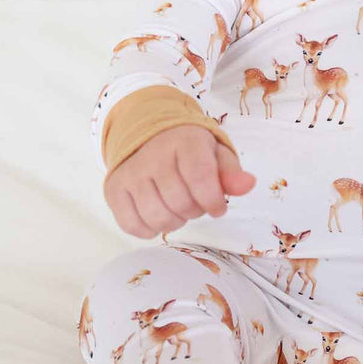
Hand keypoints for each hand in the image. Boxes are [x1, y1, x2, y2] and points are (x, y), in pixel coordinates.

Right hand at [103, 124, 255, 238]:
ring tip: (178, 207)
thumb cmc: (189, 149)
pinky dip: (150, 229)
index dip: (213, 200)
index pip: (201, 178)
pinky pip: (133, 226)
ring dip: (175, 221)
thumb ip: (231, 171)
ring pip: (158, 218)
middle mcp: (154, 155)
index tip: (218, 207)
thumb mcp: (215, 153)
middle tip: (196, 202)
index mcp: (185, 141)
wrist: (148, 135)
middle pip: (181, 203)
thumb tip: (248, 185)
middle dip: (195, 210)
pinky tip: (159, 213)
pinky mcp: (114, 189)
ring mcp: (131, 173)